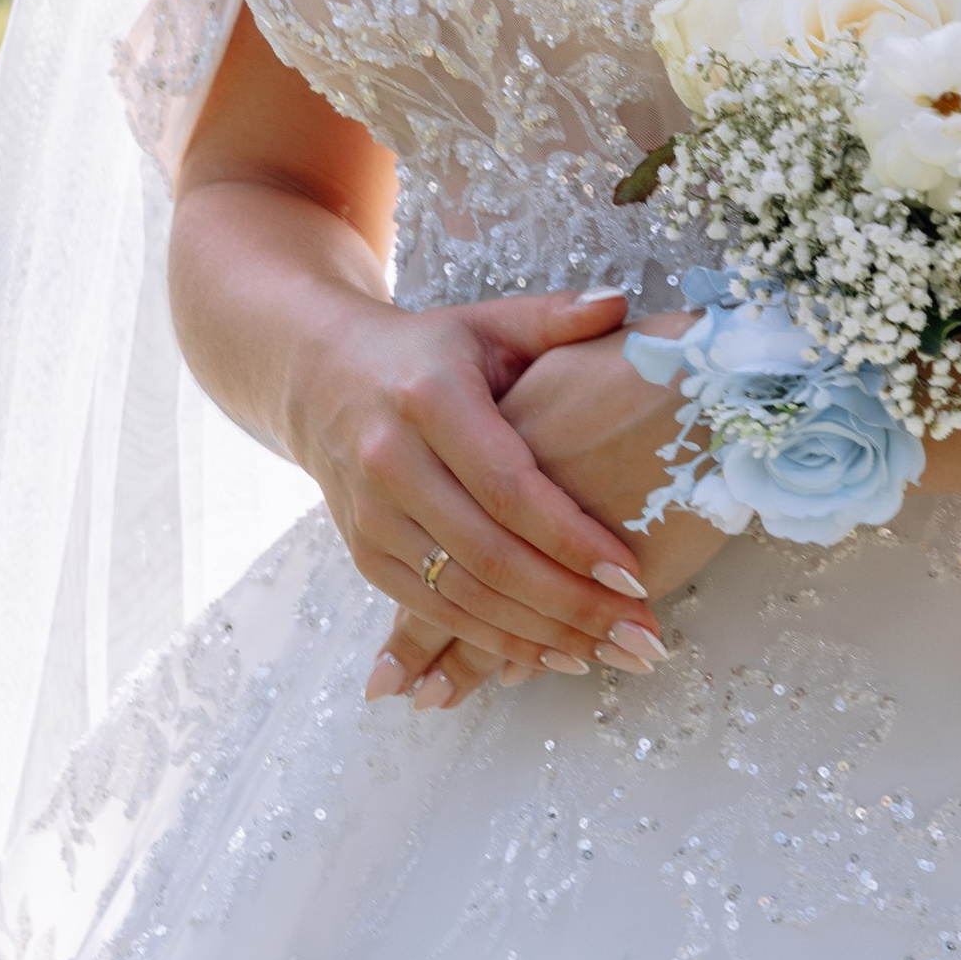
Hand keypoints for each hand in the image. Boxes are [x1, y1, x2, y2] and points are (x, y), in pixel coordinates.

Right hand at [367, 334, 726, 709]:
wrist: (319, 375)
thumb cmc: (428, 352)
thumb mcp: (487, 323)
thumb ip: (555, 318)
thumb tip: (621, 304)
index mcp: (430, 399)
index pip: (509, 487)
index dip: (571, 538)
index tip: (633, 574)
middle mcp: (391, 462)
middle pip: (490, 556)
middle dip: (571, 605)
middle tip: (641, 638)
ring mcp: (371, 516)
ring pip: (462, 596)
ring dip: (540, 636)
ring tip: (611, 655)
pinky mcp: (364, 554)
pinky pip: (434, 611)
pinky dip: (494, 641)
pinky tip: (552, 655)